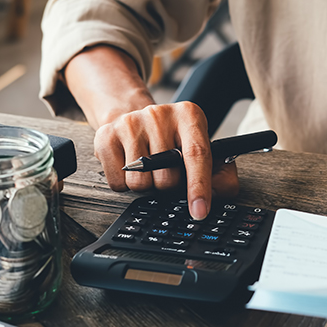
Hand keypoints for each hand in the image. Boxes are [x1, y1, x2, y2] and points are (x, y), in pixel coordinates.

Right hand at [93, 102, 239, 218]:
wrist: (134, 118)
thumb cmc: (173, 140)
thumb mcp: (203, 148)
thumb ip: (220, 175)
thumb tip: (214, 195)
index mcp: (189, 116)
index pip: (197, 155)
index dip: (199, 187)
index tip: (200, 212)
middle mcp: (159, 115)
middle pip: (166, 178)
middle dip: (169, 186)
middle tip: (166, 170)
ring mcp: (130, 123)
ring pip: (140, 184)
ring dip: (146, 186)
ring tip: (148, 167)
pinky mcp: (106, 136)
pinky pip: (117, 183)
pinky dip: (125, 184)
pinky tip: (130, 166)